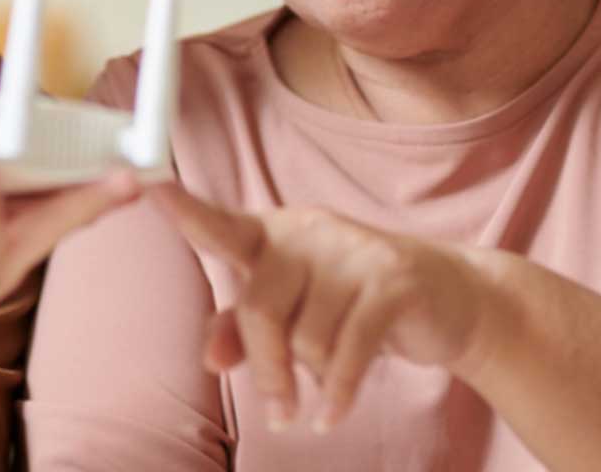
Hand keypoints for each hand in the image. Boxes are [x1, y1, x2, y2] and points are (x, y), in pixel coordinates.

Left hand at [150, 184, 494, 433]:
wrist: (451, 298)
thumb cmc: (357, 304)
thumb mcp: (298, 315)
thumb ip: (247, 330)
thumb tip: (210, 356)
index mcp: (275, 235)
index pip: (222, 226)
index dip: (186, 210)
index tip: (149, 186)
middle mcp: (309, 232)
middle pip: (260, 309)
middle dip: (269, 370)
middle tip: (279, 412)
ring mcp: (354, 252)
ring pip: (306, 338)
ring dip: (312, 381)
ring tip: (326, 388)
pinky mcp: (393, 281)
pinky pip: (349, 351)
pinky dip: (337, 393)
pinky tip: (332, 414)